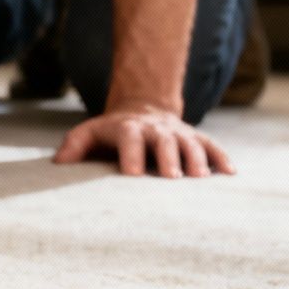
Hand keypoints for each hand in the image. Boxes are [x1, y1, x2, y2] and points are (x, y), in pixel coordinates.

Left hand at [54, 106, 235, 177]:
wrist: (142, 109)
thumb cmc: (111, 132)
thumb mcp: (89, 133)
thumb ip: (74, 145)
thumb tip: (57, 164)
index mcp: (128, 129)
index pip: (129, 140)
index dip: (130, 155)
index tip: (132, 175)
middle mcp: (156, 130)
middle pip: (164, 142)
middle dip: (169, 158)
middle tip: (172, 178)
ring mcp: (178, 133)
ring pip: (191, 143)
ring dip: (197, 159)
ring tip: (201, 179)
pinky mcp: (195, 137)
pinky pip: (212, 146)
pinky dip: (221, 158)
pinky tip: (231, 175)